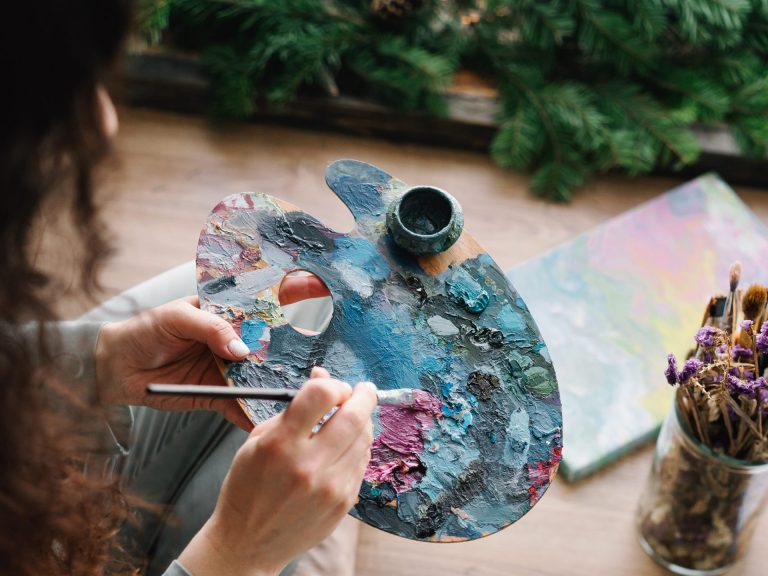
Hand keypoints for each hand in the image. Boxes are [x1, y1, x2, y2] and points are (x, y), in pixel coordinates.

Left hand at [95, 275, 329, 429]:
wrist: (115, 368)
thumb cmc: (144, 331)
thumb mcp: (175, 319)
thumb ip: (211, 329)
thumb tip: (241, 351)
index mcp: (228, 312)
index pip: (267, 298)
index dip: (296, 290)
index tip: (324, 286)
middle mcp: (235, 339)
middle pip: (275, 342)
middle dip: (299, 349)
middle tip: (322, 359)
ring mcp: (230, 368)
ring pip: (264, 376)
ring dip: (281, 384)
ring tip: (305, 395)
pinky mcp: (218, 394)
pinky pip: (241, 405)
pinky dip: (254, 414)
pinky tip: (272, 421)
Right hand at [178, 368, 376, 575]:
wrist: (248, 543)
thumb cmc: (248, 487)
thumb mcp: (257, 440)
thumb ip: (294, 407)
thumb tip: (323, 377)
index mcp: (281, 444)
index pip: (321, 395)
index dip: (333, 384)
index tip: (334, 387)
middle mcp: (309, 465)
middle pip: (354, 416)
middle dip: (364, 396)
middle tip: (363, 390)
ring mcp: (330, 487)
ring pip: (364, 439)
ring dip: (362, 422)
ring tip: (351, 419)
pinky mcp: (343, 503)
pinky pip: (362, 463)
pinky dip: (358, 448)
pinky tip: (345, 447)